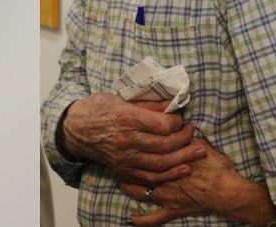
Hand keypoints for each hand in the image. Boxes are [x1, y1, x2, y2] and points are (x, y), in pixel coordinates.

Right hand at [58, 93, 206, 185]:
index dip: (178, 122)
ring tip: (198, 152)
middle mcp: (126, 140)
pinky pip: (150, 177)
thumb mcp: (123, 97)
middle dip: (186, 140)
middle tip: (193, 133)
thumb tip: (173, 103)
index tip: (181, 118)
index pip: (162, 125)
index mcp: (127, 117)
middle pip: (165, 145)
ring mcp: (125, 157)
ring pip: (161, 164)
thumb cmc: (100, 109)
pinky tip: (184, 168)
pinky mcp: (124, 169)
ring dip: (184, 159)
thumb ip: (150, 103)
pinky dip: (169, 175)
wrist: (76, 129)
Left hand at [120, 139, 275, 226]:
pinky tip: (131, 218)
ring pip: (140, 192)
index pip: (148, 152)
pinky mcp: (172, 211)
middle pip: (139, 171)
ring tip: (123, 182)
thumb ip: (188, 139)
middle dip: (128, 166)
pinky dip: (140, 220)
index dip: (138, 147)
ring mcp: (166, 196)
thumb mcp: (202, 145)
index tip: (132, 142)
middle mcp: (164, 178)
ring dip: (129, 187)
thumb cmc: (217, 168)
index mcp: (170, 159)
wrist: (226, 191)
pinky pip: (152, 219)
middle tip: (123, 161)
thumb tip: (180, 128)